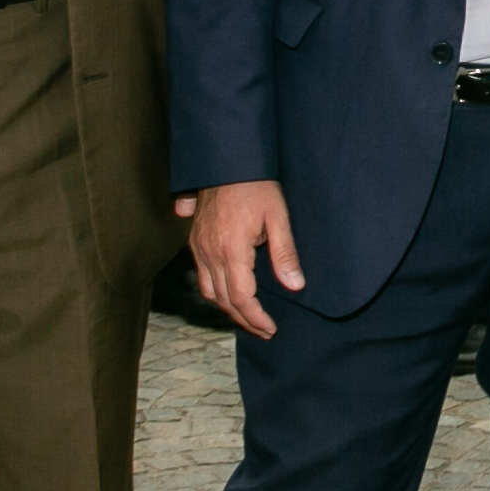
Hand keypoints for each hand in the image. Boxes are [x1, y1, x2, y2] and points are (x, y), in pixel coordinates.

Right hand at [182, 181, 303, 338]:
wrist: (226, 160)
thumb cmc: (256, 185)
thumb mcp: (278, 217)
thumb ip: (285, 253)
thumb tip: (295, 285)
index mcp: (231, 250)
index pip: (241, 298)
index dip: (256, 318)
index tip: (271, 329)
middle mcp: (209, 252)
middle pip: (223, 300)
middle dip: (243, 320)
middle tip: (263, 330)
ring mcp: (198, 247)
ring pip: (208, 291)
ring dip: (227, 309)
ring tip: (248, 318)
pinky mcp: (194, 240)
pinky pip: (202, 277)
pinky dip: (216, 293)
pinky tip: (230, 294)